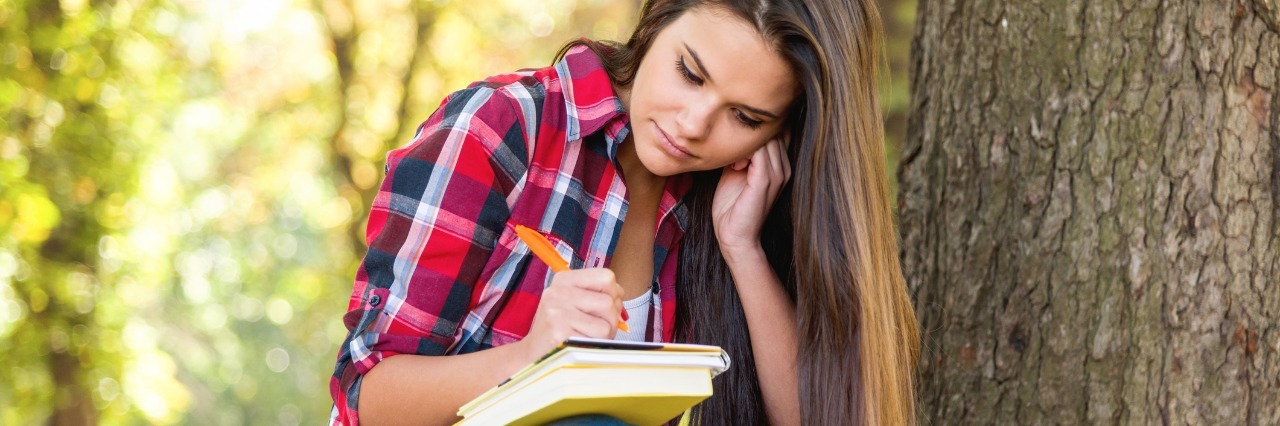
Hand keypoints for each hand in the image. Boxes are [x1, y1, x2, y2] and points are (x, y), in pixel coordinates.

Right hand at [519, 268, 622, 357]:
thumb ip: (598, 294)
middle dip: (611, 320)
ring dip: (605, 335)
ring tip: (586, 337)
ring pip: (607, 322)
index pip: (607, 277)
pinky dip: (595, 346)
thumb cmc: (560, 329)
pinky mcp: (559, 332)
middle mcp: (557, 292)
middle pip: (609, 301)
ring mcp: (557, 311)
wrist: (534, 355)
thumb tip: (621, 295)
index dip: (614, 294)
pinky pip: (597, 339)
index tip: (602, 308)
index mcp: (564, 280)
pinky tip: (580, 345)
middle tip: (594, 328)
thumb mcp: (575, 303)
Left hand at [712, 137, 790, 253]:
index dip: (755, 130)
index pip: (777, 131)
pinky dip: (742, 153)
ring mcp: (778, 174)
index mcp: (780, 165)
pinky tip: (733, 167)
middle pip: (771, 131)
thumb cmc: (733, 207)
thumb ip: (740, 154)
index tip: (735, 144)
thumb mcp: (736, 173)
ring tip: (732, 162)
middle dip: (749, 135)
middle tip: (731, 154)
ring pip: (766, 138)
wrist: (736, 237)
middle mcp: (784, 167)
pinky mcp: (766, 181)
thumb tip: (731, 136)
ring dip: (744, 144)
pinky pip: (758, 152)